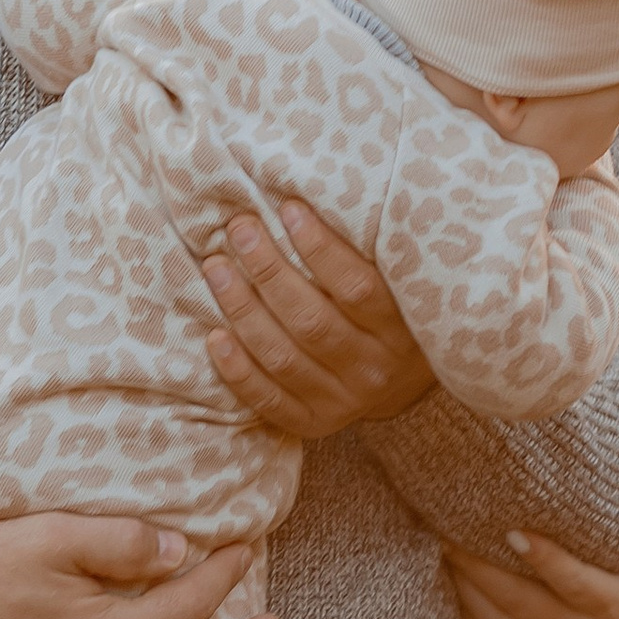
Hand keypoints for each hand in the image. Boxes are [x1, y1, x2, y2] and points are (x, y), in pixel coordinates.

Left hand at [203, 202, 434, 438]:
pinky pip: (269, 400)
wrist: (403, 383)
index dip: (320, 247)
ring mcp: (344, 401)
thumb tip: (308, 195)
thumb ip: (367, 252)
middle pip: (312, 321)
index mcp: (402, 329)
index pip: (358, 287)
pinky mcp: (315, 422)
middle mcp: (374, 369)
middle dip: (268, 270)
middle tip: (239, 229)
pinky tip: (214, 336)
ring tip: (216, 267)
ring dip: (243, 309)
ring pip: (284, 356)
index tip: (289, 208)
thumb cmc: (393, 313)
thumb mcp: (398, 284)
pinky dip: (237, 369)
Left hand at [446, 483, 618, 618]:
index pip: (573, 584)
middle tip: (448, 529)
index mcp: (617, 611)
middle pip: (518, 604)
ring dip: (466, 590)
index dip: (541, 559)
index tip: (511, 530)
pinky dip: (469, 616)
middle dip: (478, 568)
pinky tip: (454, 586)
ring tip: (442, 549)